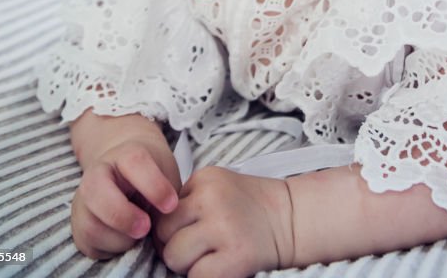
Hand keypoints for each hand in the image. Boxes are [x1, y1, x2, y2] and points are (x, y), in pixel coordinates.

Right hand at [71, 138, 179, 258]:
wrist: (128, 176)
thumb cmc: (153, 177)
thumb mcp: (167, 176)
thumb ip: (167, 196)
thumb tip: (163, 229)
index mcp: (124, 154)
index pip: (134, 162)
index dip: (154, 186)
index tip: (171, 205)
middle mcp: (97, 174)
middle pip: (97, 192)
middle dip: (124, 216)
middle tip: (146, 228)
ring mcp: (83, 201)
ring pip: (91, 226)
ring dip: (120, 238)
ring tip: (139, 234)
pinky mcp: (78, 227)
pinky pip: (90, 244)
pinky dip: (112, 249)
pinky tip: (127, 239)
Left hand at [155, 166, 294, 277]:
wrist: (291, 217)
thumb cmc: (249, 206)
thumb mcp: (217, 187)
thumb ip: (187, 202)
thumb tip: (154, 233)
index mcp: (204, 178)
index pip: (163, 209)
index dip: (171, 227)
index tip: (188, 232)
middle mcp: (211, 199)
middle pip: (163, 233)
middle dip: (173, 246)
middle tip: (196, 248)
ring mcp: (224, 227)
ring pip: (174, 257)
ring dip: (187, 264)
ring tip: (209, 256)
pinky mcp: (236, 257)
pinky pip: (196, 277)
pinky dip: (203, 277)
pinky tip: (220, 266)